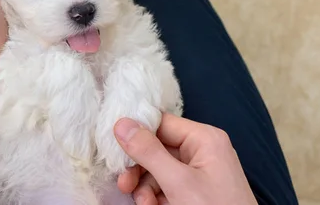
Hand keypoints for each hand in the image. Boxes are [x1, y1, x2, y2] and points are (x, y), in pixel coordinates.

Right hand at [113, 113, 257, 204]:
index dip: (137, 133)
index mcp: (204, 138)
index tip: (115, 148)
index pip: (162, 123)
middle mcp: (203, 150)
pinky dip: (156, 197)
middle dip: (139, 168)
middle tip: (123, 184)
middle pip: (158, 147)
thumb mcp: (178, 182)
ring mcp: (200, 172)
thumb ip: (149, 152)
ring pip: (159, 169)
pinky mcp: (196, 191)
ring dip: (145, 187)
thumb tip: (122, 123)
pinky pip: (168, 185)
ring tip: (142, 204)